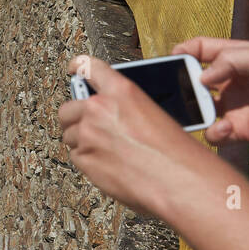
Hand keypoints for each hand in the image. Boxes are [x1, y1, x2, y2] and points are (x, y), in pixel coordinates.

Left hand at [59, 55, 222, 217]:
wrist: (180, 182)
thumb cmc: (176, 151)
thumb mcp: (154, 113)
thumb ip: (125, 107)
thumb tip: (112, 113)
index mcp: (121, 90)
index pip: (89, 68)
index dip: (78, 67)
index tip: (73, 69)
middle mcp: (99, 109)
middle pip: (68, 108)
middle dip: (74, 117)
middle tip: (85, 124)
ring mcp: (88, 135)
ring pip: (70, 134)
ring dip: (81, 140)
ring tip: (103, 149)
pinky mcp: (84, 160)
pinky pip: (76, 156)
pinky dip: (87, 160)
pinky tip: (106, 163)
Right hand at [169, 38, 248, 153]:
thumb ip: (231, 60)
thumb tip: (200, 77)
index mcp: (237, 59)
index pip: (202, 49)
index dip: (184, 51)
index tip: (171, 59)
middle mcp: (231, 81)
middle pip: (194, 79)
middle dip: (181, 84)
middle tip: (175, 90)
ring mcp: (234, 106)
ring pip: (199, 108)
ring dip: (193, 110)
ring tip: (198, 111)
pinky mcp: (239, 130)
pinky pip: (215, 132)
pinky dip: (213, 132)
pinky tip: (226, 128)